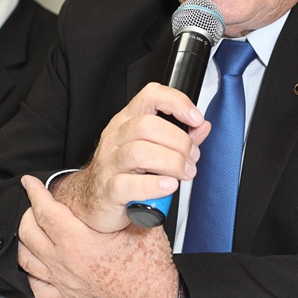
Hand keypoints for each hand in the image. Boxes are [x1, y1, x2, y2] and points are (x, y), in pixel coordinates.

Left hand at [18, 174, 177, 297]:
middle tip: (36, 201)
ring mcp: (64, 280)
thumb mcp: (139, 222)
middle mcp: (67, 262)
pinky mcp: (69, 294)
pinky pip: (36, 285)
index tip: (30, 183)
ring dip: (25, 239)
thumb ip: (127, 201)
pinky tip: (35, 262)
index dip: (35, 193)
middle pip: (28, 233)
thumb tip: (125, 180)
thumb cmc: (149, 265)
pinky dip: (30, 271)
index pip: (45, 212)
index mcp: (80, 243)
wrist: (154, 294)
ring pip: (26, 258)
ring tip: (32, 226)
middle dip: (28, 212)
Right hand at [53, 82, 210, 232]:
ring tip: (184, 173)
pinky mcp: (108, 189)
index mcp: (127, 121)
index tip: (195, 119)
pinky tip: (168, 186)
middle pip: (148, 126)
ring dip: (171, 163)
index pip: (150, 96)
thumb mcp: (151, 148)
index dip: (176, 102)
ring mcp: (109, 163)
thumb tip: (202, 127)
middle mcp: (116, 137)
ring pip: (140, 153)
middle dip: (179, 142)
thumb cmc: (124, 172)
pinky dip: (154, 185)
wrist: (94, 201)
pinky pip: (129, 184)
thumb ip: (179, 137)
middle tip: (191, 159)